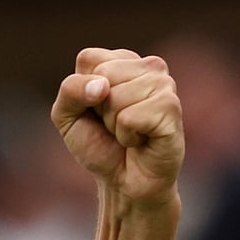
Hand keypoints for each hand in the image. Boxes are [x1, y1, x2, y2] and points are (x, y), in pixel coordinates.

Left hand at [51, 47, 184, 206]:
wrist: (124, 180)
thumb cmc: (98, 144)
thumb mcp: (67, 115)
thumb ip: (70, 90)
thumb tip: (101, 85)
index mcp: (122, 61)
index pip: (89, 59)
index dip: (82, 91)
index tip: (95, 109)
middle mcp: (148, 67)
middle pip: (103, 76)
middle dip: (98, 108)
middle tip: (113, 124)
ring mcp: (164, 85)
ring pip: (116, 97)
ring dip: (114, 124)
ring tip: (128, 132)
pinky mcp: (171, 108)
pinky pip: (129, 117)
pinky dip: (126, 135)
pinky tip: (140, 140)